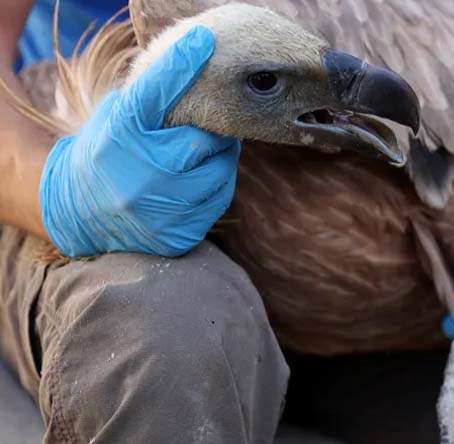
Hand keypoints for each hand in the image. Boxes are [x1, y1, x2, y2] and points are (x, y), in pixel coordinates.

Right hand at [39, 26, 240, 256]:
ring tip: (206, 158)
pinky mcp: (176, 234)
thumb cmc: (106, 154)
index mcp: (119, 135)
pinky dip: (216, 188)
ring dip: (220, 162)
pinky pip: (218, 202)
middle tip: (215, 129)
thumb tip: (193, 74)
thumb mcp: (115, 118)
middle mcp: (139, 174)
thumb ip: (149, 102)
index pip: (154, 92)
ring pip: (220, 174)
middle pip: (204, 141)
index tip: (202, 44)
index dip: (181, 64)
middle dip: (215, 133)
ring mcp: (158, 209)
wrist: (77, 213)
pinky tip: (199, 183)